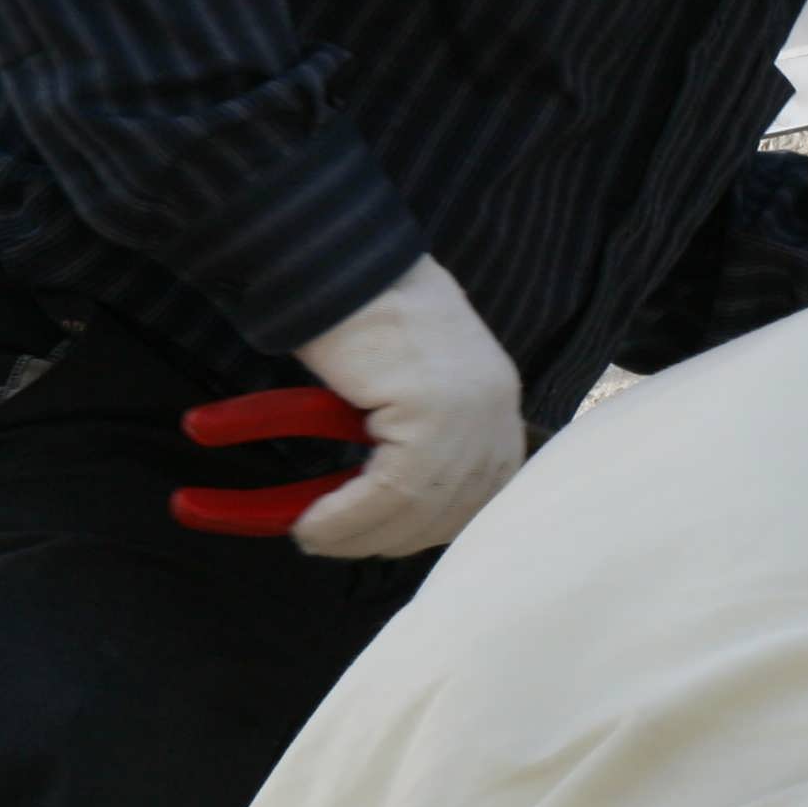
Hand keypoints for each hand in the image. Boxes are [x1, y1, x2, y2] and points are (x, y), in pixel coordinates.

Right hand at [289, 256, 525, 559]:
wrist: (339, 263)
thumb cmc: (361, 312)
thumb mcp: (408, 381)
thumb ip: (417, 434)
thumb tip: (393, 502)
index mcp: (498, 402)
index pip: (484, 493)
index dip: (432, 525)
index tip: (384, 540)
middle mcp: (496, 409)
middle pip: (456, 507)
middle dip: (392, 536)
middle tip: (333, 543)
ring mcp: (471, 412)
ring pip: (420, 506)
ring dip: (358, 533)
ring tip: (311, 536)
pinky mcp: (434, 415)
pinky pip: (391, 491)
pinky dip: (345, 516)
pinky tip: (309, 524)